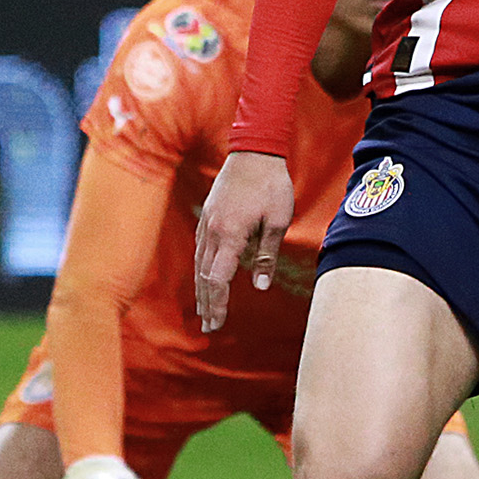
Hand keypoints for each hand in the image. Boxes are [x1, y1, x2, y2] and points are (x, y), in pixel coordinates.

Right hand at [195, 150, 294, 332]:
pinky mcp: (208, 215)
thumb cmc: (272, 185)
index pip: (218, 278)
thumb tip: (261, 287)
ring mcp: (207, 222)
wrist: (255, 150)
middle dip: (207, 303)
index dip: (218, 303)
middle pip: (204, 276)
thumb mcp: (278, 221)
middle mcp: (213, 231)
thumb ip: (267, 255)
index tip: (218, 322)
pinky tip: (204, 278)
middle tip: (209, 328)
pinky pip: (201, 249)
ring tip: (205, 311)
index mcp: (230, 234)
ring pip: (200, 263)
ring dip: (202, 289)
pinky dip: (201, 269)